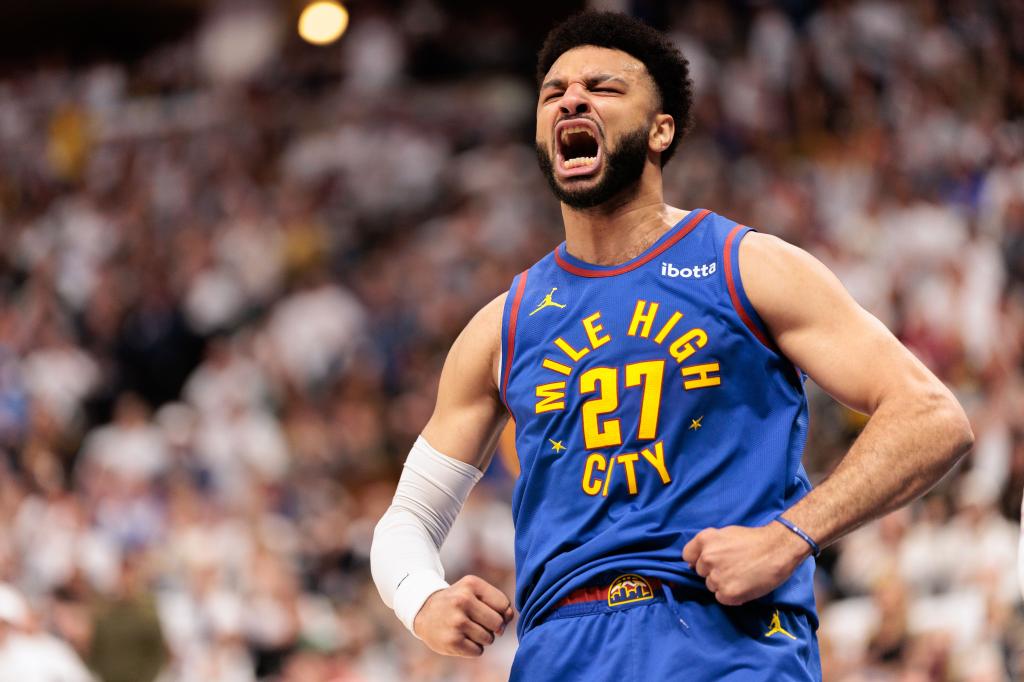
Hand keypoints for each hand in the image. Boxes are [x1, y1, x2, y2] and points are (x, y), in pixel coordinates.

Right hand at [413, 575, 514, 656]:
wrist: (424, 611)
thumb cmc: (458, 602)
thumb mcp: (474, 592)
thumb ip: (497, 601)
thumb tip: (509, 617)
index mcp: (471, 584)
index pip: (504, 605)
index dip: (501, 612)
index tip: (489, 612)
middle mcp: (463, 600)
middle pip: (498, 623)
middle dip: (493, 627)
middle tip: (478, 622)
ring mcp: (456, 621)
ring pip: (489, 639)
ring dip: (483, 638)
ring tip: (467, 629)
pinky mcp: (452, 641)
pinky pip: (478, 651)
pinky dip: (473, 648)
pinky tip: (461, 638)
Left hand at [682, 522, 810, 605]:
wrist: (778, 549)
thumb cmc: (754, 540)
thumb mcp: (725, 534)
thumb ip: (709, 546)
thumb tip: (697, 562)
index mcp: (704, 540)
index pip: (687, 556)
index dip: (698, 561)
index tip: (709, 563)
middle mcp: (706, 558)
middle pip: (701, 573)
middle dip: (713, 572)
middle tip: (733, 568)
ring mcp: (716, 576)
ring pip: (711, 586)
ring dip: (723, 584)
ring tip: (741, 576)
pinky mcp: (727, 593)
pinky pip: (722, 598)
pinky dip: (731, 595)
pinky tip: (744, 585)